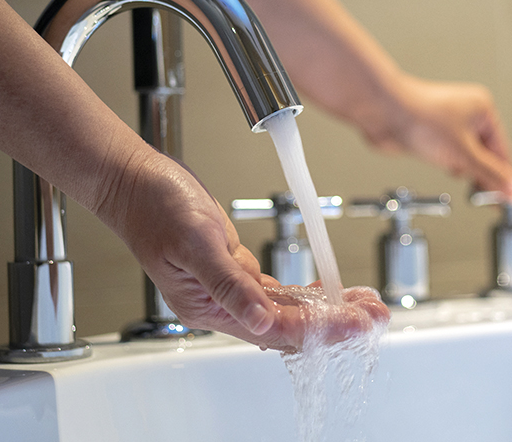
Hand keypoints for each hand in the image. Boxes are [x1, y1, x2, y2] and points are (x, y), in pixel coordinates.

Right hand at [93, 148, 388, 350]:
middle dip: (335, 322)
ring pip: (288, 307)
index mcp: (210, 308)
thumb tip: (263, 321)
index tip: (356, 323)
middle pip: (289, 324)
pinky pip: (277, 288)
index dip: (321, 329)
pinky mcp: (234, 268)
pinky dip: (306, 290)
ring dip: (327, 307)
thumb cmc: (155, 208)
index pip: (277, 329)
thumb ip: (229, 285)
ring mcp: (230, 287)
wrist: (136, 182)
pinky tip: (328, 289)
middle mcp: (223, 304)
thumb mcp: (195, 244)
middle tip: (376, 316)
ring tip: (364, 304)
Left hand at [362, 72, 511, 200]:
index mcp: (482, 110)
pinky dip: (448, 164)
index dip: (505, 177)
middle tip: (487, 200)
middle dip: (483, 174)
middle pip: (485, 154)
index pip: (502, 151)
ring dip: (463, 169)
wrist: (382, 113)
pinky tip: (444, 167)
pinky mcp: (431, 133)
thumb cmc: (420, 118)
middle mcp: (467, 114)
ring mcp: (447, 124)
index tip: (509, 199)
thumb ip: (490, 174)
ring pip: (465, 156)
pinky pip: (447, 154)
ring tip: (458, 175)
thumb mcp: (463, 154)